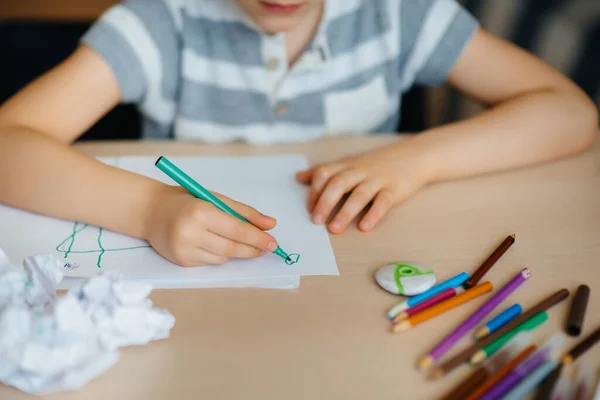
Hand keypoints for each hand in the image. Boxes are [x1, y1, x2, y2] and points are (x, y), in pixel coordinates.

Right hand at [143, 186, 277, 265]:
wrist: (150, 211)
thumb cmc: (186, 201)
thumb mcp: (215, 198)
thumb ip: (244, 212)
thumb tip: (270, 225)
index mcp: (199, 212)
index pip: (236, 229)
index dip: (257, 238)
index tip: (273, 243)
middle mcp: (190, 233)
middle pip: (231, 248)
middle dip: (253, 249)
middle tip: (268, 247)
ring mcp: (184, 250)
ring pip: (223, 258)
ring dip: (237, 252)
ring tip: (241, 241)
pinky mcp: (181, 262)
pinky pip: (211, 262)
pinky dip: (221, 255)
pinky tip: (217, 244)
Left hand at [295, 140, 433, 233]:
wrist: (415, 155)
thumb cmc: (378, 163)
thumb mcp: (350, 163)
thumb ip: (325, 172)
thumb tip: (298, 177)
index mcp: (348, 165)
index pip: (326, 173)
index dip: (315, 190)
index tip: (308, 208)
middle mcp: (361, 171)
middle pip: (339, 183)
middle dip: (326, 202)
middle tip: (315, 221)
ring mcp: (379, 179)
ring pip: (360, 194)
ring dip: (345, 212)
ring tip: (334, 229)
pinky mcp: (395, 189)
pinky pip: (383, 201)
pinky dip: (373, 214)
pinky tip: (365, 227)